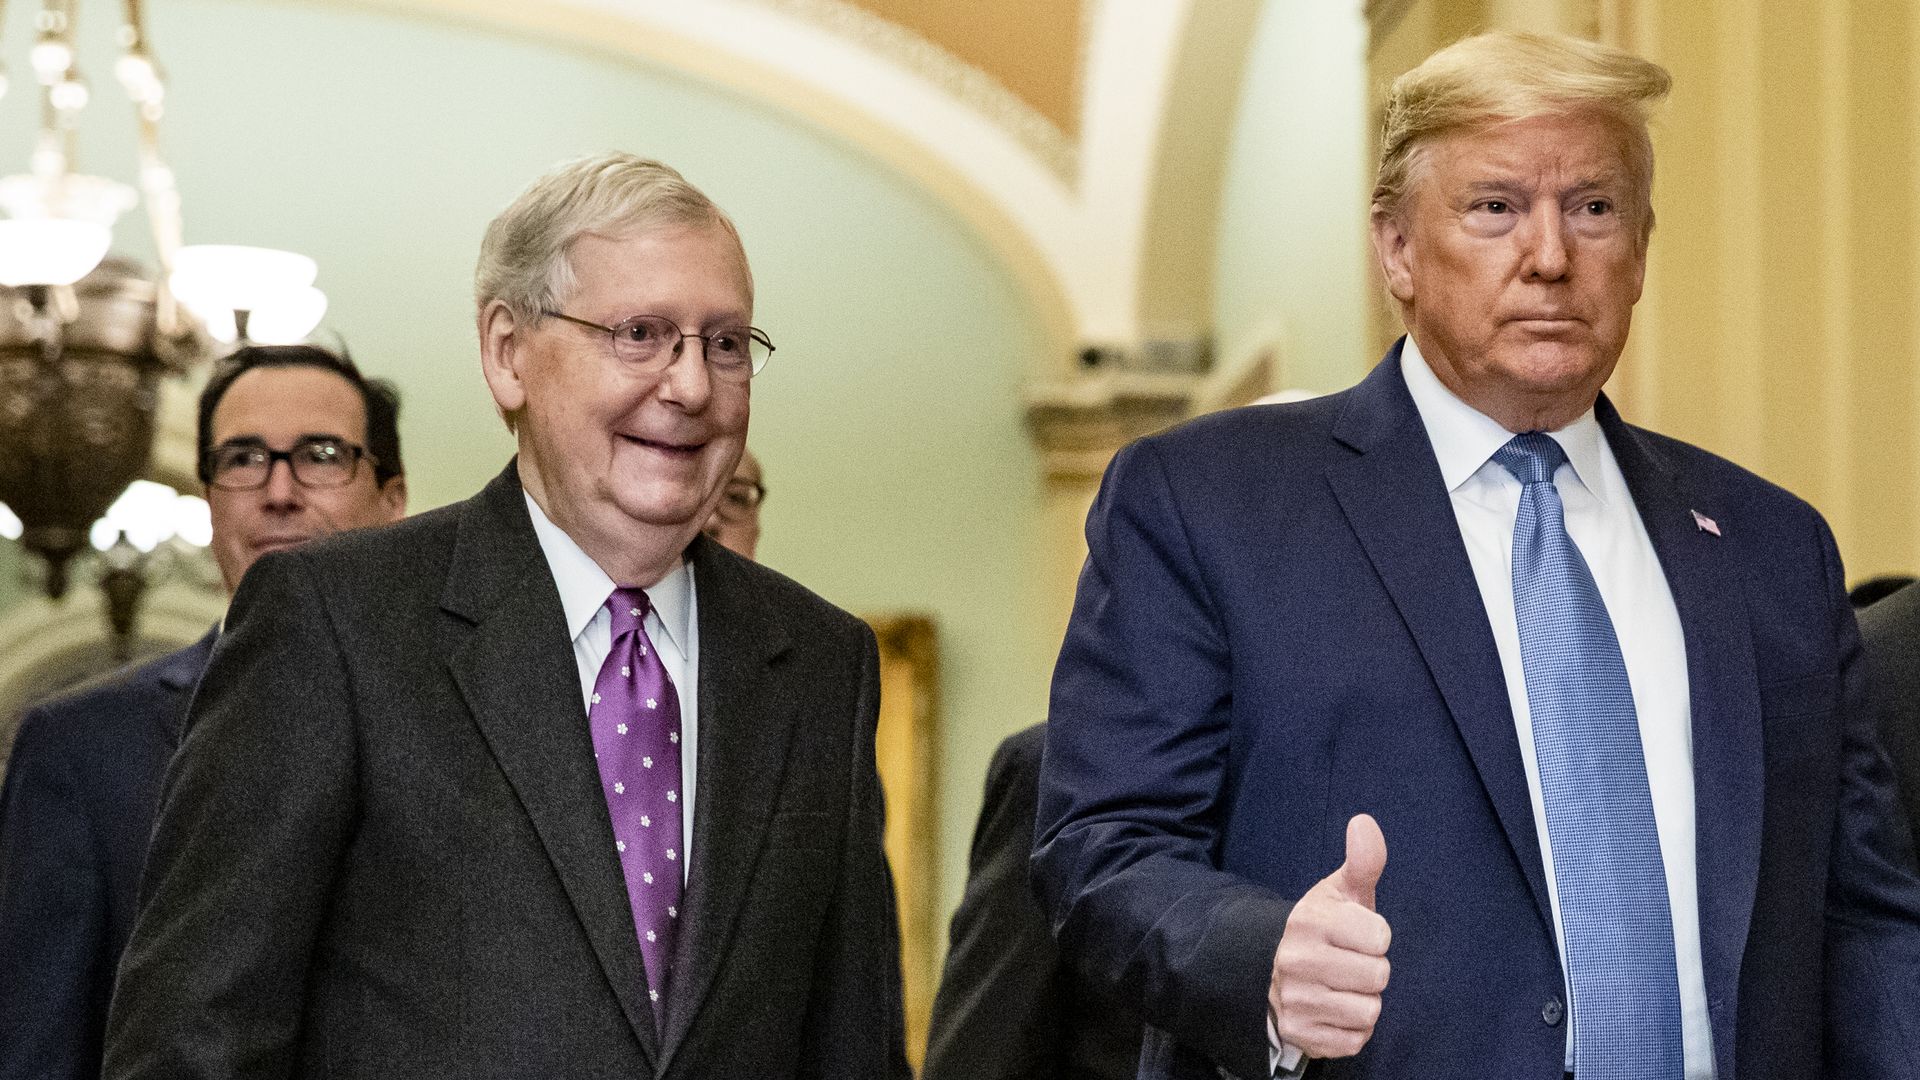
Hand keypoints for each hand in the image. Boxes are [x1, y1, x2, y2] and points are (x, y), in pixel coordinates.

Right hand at [1269, 813, 1390, 1058]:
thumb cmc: (1322, 928)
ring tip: (1342, 986)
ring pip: (1369, 1011)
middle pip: (1378, 976)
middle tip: (1348, 962)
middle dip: (1371, 970)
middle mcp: (1297, 961)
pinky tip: (1334, 1008)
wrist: (1270, 970)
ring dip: (1363, 1001)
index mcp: (1309, 920)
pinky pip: (1356, 1039)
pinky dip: (1351, 1028)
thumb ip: (1362, 861)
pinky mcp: (1300, 1034)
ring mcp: (1296, 1001)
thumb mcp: (1340, 892)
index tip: (1357, 934)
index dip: (1375, 936)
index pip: (1380, 938)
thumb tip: (1365, 822)